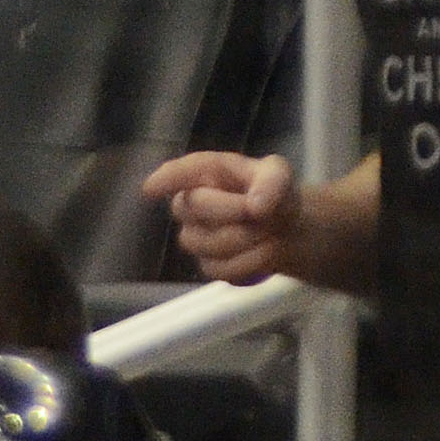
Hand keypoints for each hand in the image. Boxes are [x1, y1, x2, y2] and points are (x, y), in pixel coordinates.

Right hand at [142, 151, 301, 284]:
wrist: (288, 231)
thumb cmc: (274, 196)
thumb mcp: (280, 177)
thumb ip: (272, 183)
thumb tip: (256, 206)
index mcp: (209, 173)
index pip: (183, 172)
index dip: (167, 179)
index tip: (151, 188)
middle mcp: (193, 202)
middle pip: (190, 206)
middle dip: (229, 209)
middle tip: (260, 213)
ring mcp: (195, 236)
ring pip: (204, 242)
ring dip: (245, 239)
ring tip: (268, 232)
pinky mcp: (207, 264)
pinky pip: (220, 268)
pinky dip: (249, 262)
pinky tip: (261, 251)